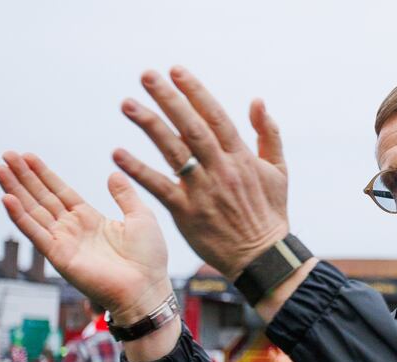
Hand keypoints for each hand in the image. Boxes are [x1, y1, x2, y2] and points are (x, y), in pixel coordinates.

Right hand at [0, 152, 171, 323]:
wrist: (147, 287)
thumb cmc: (149, 258)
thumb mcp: (141, 217)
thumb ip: (125, 195)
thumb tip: (113, 174)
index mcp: (91, 220)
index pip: (61, 192)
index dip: (44, 175)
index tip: (27, 156)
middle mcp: (74, 230)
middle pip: (43, 198)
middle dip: (24, 177)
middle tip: (6, 155)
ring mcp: (65, 243)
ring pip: (34, 211)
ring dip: (15, 190)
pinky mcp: (60, 257)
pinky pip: (36, 234)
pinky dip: (20, 217)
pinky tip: (7, 199)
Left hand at [112, 66, 288, 279]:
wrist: (263, 257)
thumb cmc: (270, 214)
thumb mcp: (279, 171)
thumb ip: (268, 134)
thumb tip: (257, 100)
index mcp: (242, 157)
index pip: (216, 116)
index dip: (195, 92)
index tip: (176, 70)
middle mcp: (222, 170)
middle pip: (192, 128)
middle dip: (169, 99)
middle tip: (146, 75)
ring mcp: (204, 191)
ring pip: (174, 152)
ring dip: (150, 126)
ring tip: (127, 104)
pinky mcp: (188, 214)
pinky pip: (160, 188)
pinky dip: (139, 171)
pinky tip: (118, 154)